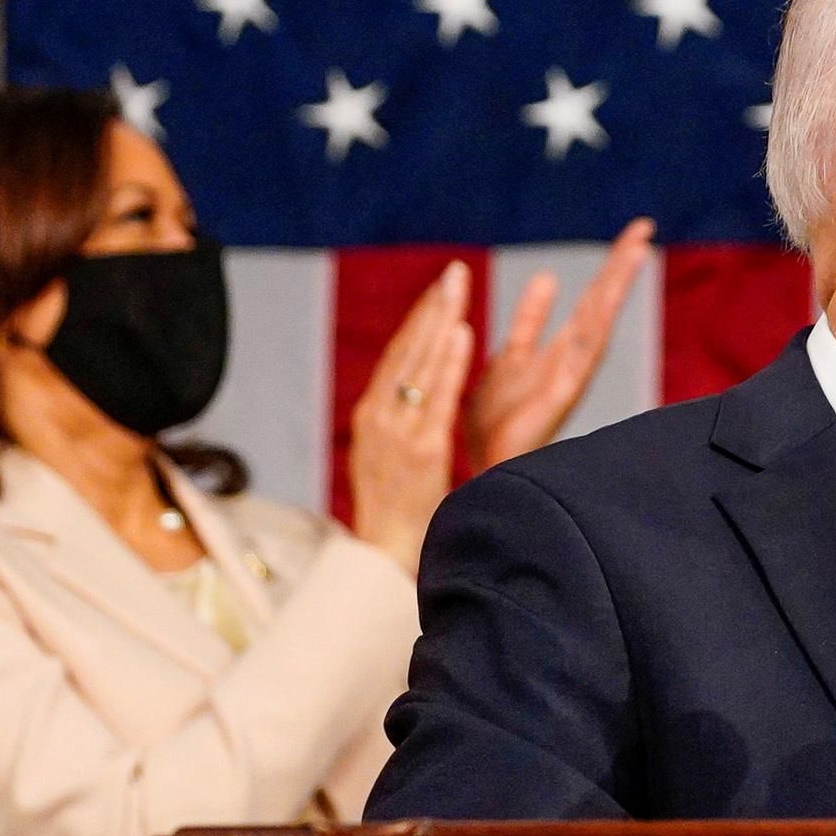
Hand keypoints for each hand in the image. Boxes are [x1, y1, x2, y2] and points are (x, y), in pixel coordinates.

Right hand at [345, 262, 474, 575]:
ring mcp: (398, 435)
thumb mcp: (387, 458)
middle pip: (406, 352)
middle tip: (454, 272)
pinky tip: (464, 334)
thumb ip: (398, 423)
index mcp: (371, 418)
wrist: (385, 563)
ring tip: (459, 287)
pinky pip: (437, 399)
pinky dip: (449, 363)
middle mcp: (379, 420)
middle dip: (431, 309)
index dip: (419, 321)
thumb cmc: (394, 515)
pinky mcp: (421, 452)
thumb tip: (409, 391)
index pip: (397, 357)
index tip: (440, 290)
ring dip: (440, 322)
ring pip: (420, 366)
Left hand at [465, 219, 654, 469]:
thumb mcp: (510, 358)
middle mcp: (572, 362)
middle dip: (621, 266)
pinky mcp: (561, 396)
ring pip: (599, 321)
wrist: (485, 475)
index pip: (592, 300)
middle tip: (643, 226)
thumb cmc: (495, 426)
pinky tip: (608, 297)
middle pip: (602, 304)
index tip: (635, 233)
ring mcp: (571, 378)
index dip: (612, 267)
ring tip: (636, 249)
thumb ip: (531, 322)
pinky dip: (596, 323)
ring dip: (616, 285)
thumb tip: (546, 276)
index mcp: (560, 352)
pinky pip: (582, 353)